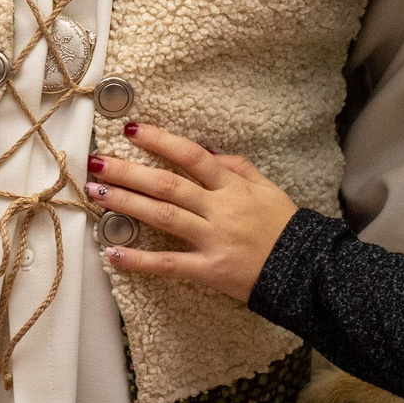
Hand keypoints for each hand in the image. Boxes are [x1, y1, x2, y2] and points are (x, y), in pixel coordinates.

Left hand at [87, 120, 299, 302]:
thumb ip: (237, 167)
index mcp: (232, 187)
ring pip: (163, 217)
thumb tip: (206, 150)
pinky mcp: (209, 270)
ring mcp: (213, 240)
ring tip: (96, 193)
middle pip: (167, 185)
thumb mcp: (268, 188)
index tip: (131, 130)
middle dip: (129, 172)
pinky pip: (169, 264)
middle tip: (97, 162)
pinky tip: (112, 252)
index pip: (191, 156)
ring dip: (125, 204)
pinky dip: (140, 260)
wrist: (307, 272)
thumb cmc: (286, 228)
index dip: (160, 141)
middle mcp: (220, 209)